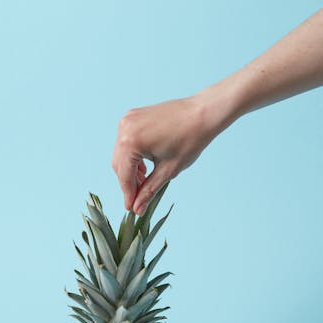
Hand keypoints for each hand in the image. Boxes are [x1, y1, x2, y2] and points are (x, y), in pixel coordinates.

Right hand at [112, 96, 215, 214]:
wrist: (203, 113)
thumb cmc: (190, 140)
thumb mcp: (168, 171)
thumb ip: (149, 190)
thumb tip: (137, 208)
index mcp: (131, 142)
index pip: (124, 175)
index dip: (128, 194)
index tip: (132, 209)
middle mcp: (124, 129)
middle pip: (119, 165)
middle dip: (128, 182)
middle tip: (139, 199)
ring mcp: (127, 120)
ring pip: (121, 154)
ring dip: (130, 170)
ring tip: (144, 181)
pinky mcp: (133, 117)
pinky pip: (126, 141)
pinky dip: (132, 155)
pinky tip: (144, 165)